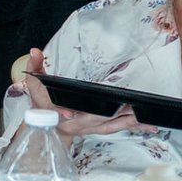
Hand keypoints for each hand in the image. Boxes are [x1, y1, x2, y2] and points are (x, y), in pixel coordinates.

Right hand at [20, 49, 136, 135]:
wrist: (48, 125)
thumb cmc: (44, 103)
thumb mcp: (35, 84)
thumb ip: (34, 67)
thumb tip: (35, 51)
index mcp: (58, 113)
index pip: (59, 112)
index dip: (62, 113)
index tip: (67, 113)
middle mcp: (76, 123)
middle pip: (94, 120)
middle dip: (111, 114)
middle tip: (129, 106)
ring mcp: (89, 128)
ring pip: (109, 126)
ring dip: (127, 122)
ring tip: (146, 118)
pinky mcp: (99, 128)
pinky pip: (117, 128)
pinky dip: (132, 126)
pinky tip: (147, 124)